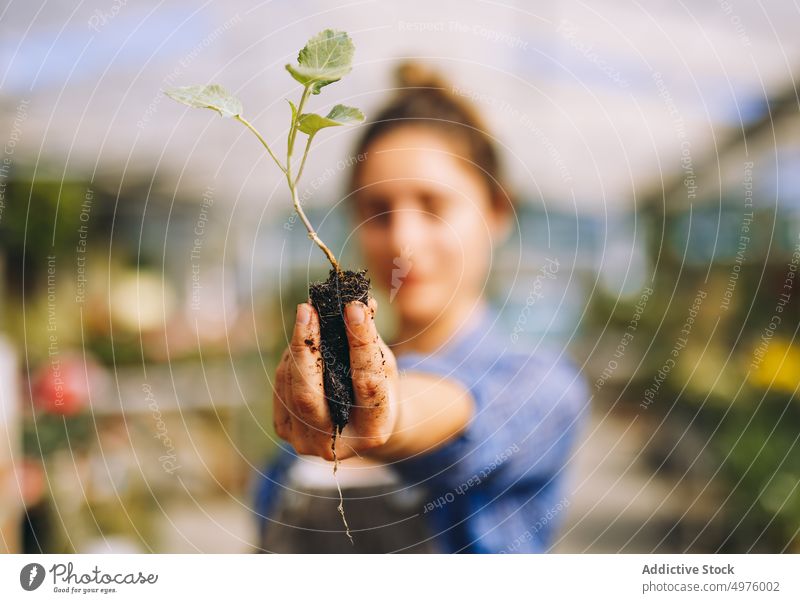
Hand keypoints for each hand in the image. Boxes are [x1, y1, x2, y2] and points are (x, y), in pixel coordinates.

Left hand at [272, 297, 399, 460]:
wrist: (361, 426)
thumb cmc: (378, 390)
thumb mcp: (383, 366)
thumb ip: (370, 340)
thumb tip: (363, 302)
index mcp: (373, 431)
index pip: (365, 382)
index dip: (360, 343)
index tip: (354, 307)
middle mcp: (336, 444)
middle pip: (309, 395)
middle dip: (306, 347)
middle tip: (307, 309)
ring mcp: (306, 441)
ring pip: (291, 386)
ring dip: (297, 347)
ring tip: (308, 317)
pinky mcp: (285, 430)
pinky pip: (280, 388)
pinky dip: (290, 360)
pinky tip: (301, 343)